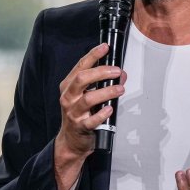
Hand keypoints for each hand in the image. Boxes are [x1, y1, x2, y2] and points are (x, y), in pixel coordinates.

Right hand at [54, 43, 124, 189]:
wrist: (71, 141)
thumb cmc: (81, 114)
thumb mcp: (88, 95)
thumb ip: (102, 83)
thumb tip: (121, 74)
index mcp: (68, 86)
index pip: (80, 66)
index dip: (93, 55)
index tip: (105, 48)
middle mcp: (68, 97)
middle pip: (82, 79)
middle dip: (101, 72)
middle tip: (117, 71)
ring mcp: (73, 112)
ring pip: (88, 98)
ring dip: (107, 92)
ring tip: (120, 89)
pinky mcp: (80, 127)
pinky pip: (91, 120)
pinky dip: (102, 114)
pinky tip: (110, 109)